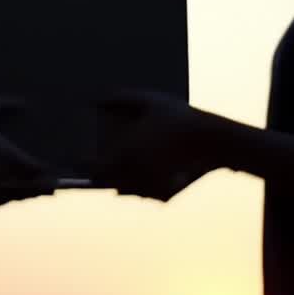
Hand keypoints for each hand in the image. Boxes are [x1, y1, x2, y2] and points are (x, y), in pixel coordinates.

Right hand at [0, 97, 55, 205]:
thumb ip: (3, 103)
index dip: (54, 173)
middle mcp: (0, 177)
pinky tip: (20, 190)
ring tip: (47, 186)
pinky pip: (3, 200)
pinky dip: (14, 196)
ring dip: (32, 192)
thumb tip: (24, 102)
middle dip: (48, 185)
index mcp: (4, 156)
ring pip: (19, 196)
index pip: (39, 171)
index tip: (65, 169)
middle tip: (63, 180)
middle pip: (34, 189)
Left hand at [95, 89, 213, 201]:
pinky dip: (143, 185)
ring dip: (122, 180)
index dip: (84, 165)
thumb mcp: (149, 100)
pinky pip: (145, 193)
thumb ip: (120, 98)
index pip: (93, 169)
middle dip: (104, 173)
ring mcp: (150, 188)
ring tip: (121, 167)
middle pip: (107, 181)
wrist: (214, 139)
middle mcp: (135, 175)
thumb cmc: (179, 116)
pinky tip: (146, 171)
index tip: (79, 160)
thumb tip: (96, 98)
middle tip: (98, 164)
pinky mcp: (165, 196)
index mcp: (126, 154)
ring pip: (125, 190)